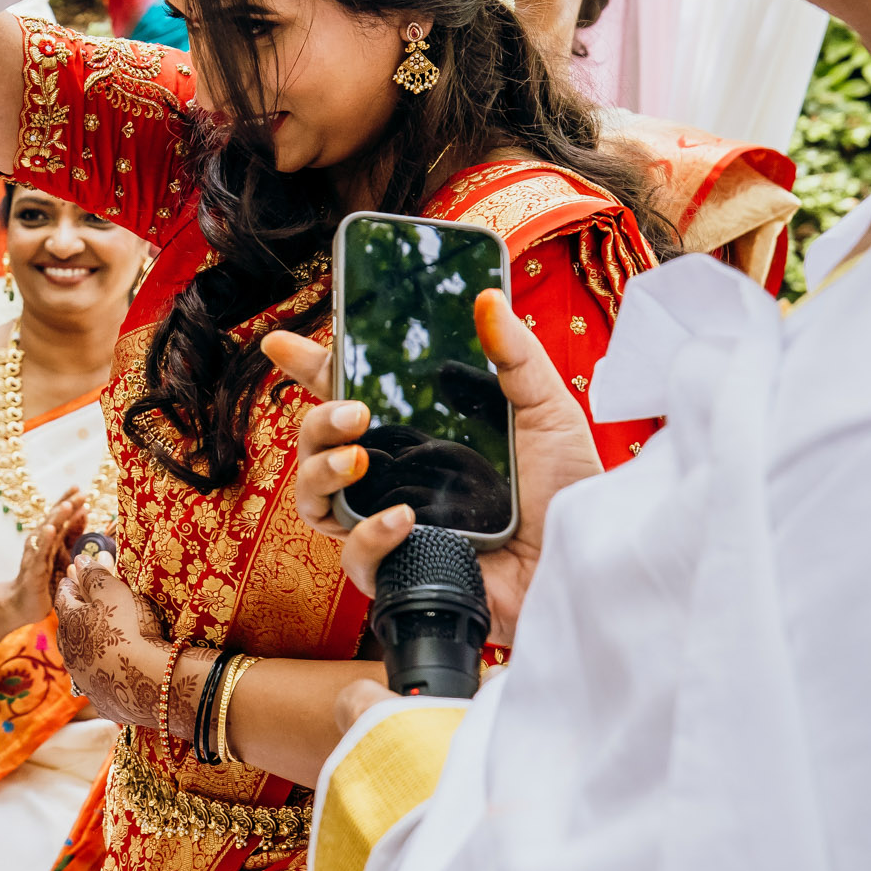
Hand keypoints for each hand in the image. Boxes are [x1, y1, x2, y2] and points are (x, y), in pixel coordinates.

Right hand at [0, 487, 83, 631]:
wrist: (22, 604)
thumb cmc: (44, 579)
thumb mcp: (62, 555)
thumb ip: (72, 535)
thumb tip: (85, 512)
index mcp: (49, 540)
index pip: (60, 517)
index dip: (68, 502)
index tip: (79, 489)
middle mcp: (40, 544)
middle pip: (54, 521)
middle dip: (66, 506)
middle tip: (80, 493)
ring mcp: (35, 556)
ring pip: (46, 534)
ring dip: (56, 519)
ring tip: (66, 506)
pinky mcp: (33, 571)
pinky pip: (39, 554)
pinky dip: (44, 541)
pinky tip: (49, 530)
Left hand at [52, 555, 170, 728]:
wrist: (145, 682)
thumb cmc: (127, 629)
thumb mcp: (112, 592)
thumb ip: (94, 575)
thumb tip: (80, 560)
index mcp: (69, 621)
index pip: (63, 595)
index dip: (70, 582)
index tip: (73, 574)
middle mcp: (69, 651)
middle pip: (68, 626)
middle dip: (75, 614)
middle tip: (84, 605)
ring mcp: (83, 677)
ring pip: (79, 655)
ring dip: (87, 644)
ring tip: (98, 638)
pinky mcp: (100, 698)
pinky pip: (98, 679)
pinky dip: (103, 671)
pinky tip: (112, 671)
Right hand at [262, 289, 599, 643]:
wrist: (588, 565)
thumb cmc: (567, 492)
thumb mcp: (547, 410)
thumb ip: (515, 355)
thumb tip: (487, 297)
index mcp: (417, 433)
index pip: (346, 395)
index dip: (310, 369)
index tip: (282, 344)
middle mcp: (392, 478)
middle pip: (314, 444)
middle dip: (317, 420)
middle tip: (354, 411)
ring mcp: (388, 526)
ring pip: (313, 500)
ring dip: (321, 471)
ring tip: (357, 458)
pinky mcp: (400, 573)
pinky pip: (354, 557)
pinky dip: (368, 534)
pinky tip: (403, 518)